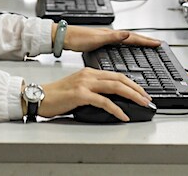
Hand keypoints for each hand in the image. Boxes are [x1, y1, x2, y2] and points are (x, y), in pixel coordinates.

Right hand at [36, 68, 151, 121]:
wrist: (40, 97)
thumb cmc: (57, 95)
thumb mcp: (78, 87)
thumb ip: (94, 89)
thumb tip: (111, 99)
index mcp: (89, 72)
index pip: (116, 75)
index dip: (132, 83)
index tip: (141, 92)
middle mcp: (89, 74)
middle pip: (119, 78)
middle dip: (136, 88)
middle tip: (147, 97)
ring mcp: (85, 83)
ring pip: (115, 86)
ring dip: (132, 95)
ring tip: (142, 103)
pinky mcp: (81, 94)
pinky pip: (104, 101)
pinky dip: (116, 109)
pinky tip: (122, 115)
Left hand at [57, 25, 160, 52]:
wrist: (63, 37)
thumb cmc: (76, 38)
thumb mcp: (96, 39)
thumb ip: (113, 37)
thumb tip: (128, 34)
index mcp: (111, 34)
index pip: (133, 37)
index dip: (146, 41)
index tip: (157, 43)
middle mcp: (109, 34)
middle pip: (132, 36)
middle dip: (145, 40)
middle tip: (157, 43)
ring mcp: (105, 37)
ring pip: (126, 39)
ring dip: (137, 41)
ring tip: (146, 44)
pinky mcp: (100, 41)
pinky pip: (120, 42)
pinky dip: (127, 44)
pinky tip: (126, 46)